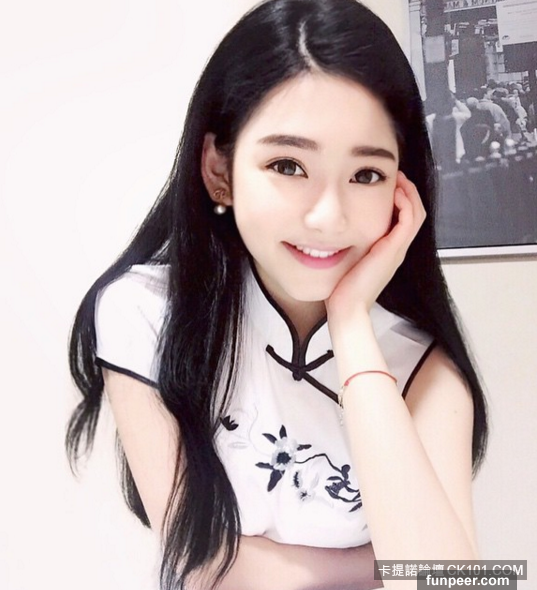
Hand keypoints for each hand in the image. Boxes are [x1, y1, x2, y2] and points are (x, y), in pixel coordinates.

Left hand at [326, 171, 425, 323]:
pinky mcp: (394, 250)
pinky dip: (405, 204)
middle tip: (397, 176)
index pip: (405, 218)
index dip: (401, 198)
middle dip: (408, 191)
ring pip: (416, 214)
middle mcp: (397, 249)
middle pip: (415, 213)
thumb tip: (335, 230)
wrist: (347, 307)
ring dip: (409, 193)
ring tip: (399, 179)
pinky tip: (395, 193)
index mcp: (388, 251)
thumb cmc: (343, 289)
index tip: (389, 184)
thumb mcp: (348, 259)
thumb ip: (349, 244)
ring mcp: (398, 250)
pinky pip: (409, 221)